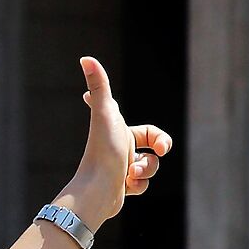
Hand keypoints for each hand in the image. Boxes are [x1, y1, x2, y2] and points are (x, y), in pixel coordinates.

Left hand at [59, 58, 171, 229]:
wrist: (96, 190)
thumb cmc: (102, 151)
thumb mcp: (105, 114)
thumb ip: (99, 85)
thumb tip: (86, 57)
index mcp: (116, 127)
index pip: (137, 116)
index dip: (135, 117)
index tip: (118, 115)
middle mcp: (118, 145)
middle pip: (153, 143)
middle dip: (162, 145)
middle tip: (162, 149)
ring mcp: (121, 166)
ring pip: (150, 165)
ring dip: (147, 169)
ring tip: (130, 173)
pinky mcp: (122, 185)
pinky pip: (142, 183)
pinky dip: (139, 185)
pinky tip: (126, 186)